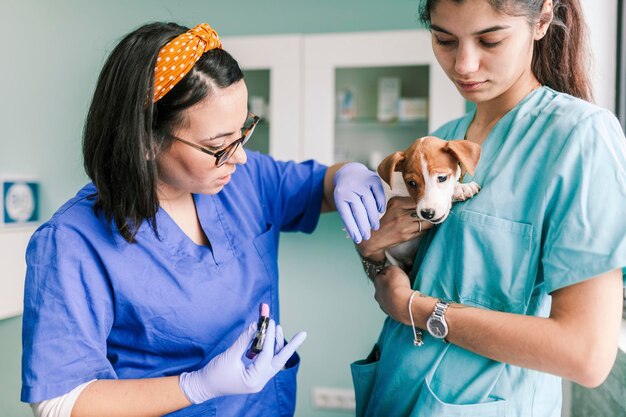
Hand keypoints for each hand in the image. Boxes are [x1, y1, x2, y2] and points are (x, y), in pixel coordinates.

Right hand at [179, 320, 305, 403]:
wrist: (203, 386)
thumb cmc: (214, 373)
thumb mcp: (229, 355)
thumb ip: (244, 340)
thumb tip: (257, 325)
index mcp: (254, 380)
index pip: (267, 355)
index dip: (269, 337)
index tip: (270, 321)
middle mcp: (260, 381)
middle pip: (280, 361)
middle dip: (291, 346)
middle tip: (303, 333)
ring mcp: (259, 379)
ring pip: (275, 360)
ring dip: (277, 344)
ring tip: (276, 327)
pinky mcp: (255, 375)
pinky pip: (267, 361)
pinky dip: (268, 349)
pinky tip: (265, 338)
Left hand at [334, 162, 385, 242]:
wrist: (350, 173)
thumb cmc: (347, 194)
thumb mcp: (343, 203)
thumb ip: (349, 216)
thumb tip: (357, 235)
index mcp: (339, 195)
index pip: (346, 215)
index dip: (352, 229)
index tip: (357, 240)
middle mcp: (350, 188)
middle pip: (358, 211)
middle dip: (363, 226)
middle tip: (367, 237)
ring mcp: (362, 182)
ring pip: (369, 203)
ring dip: (373, 217)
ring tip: (375, 227)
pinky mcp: (373, 178)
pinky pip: (378, 193)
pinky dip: (380, 203)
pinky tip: (381, 211)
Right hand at [357, 197, 434, 259]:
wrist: (376, 237)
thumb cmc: (385, 220)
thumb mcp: (392, 206)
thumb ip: (405, 201)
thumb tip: (422, 201)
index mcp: (397, 203)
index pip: (419, 201)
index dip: (427, 202)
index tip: (432, 203)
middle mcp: (401, 214)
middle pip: (424, 211)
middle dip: (431, 212)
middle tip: (436, 212)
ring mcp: (405, 226)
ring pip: (426, 222)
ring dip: (430, 221)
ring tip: (432, 220)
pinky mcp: (407, 236)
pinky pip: (423, 231)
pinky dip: (426, 229)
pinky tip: (424, 227)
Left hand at [373, 266, 412, 322]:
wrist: (402, 303)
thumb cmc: (397, 285)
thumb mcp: (394, 269)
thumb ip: (390, 268)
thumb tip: (389, 270)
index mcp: (377, 281)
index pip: (380, 275)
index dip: (388, 274)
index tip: (395, 275)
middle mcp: (377, 293)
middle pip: (383, 288)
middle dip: (389, 286)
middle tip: (399, 285)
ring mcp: (382, 304)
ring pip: (387, 298)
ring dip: (393, 296)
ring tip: (403, 295)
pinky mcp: (389, 312)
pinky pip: (393, 306)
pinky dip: (397, 304)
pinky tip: (403, 302)